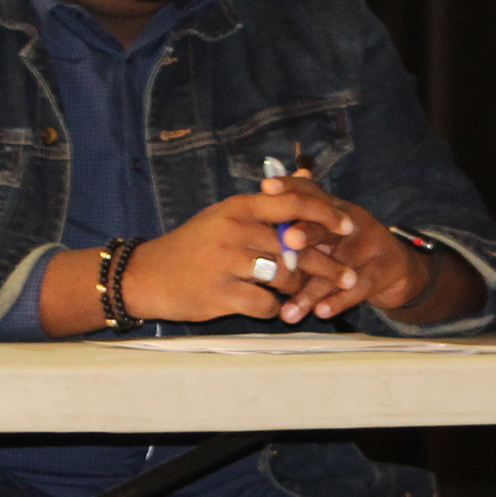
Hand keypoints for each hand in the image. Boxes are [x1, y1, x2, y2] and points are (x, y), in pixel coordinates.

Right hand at [119, 189, 356, 323]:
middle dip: (327, 266)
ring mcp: (226, 263)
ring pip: (284, 278)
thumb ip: (264, 207)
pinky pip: (265, 305)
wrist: (147, 276)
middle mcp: (234, 231)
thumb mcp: (223, 216)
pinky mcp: (220, 294)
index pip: (292, 202)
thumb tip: (306, 187)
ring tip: (299, 296)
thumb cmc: (191, 246)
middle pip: (296, 248)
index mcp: (237, 208)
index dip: (326, 214)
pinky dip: (272, 309)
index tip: (348, 228)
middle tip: (348, 278)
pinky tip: (268, 307)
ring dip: (297, 291)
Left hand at [254, 175, 435, 321]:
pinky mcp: (385, 270)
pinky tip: (320, 313)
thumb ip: (297, 222)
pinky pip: (359, 287)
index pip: (310, 192)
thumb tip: (258, 204)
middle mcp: (352, 221)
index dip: (289, 187)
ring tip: (288, 312)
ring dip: (311, 290)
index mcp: (333, 208)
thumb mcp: (326, 231)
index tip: (265, 188)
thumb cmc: (350, 248)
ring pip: (338, 266)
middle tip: (287, 241)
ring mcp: (371, 245)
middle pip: (325, 225)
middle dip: (306, 232)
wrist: (399, 268)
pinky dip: (339, 302)